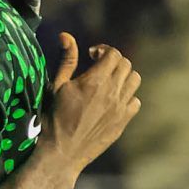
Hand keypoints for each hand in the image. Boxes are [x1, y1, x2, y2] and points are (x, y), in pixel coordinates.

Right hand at [44, 33, 140, 174]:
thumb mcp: (56, 87)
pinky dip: (127, 96)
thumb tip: (66, 36)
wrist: (61, 152)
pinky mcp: (123, 121)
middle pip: (126, 64)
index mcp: (95, 81)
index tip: (92, 55)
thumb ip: (67, 60)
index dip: (103, 50)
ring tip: (109, 82)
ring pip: (134, 80)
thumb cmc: (53, 118)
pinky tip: (112, 101)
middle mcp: (112, 92)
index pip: (113, 54)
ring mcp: (120, 107)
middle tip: (99, 67)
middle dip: (113, 61)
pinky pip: (135, 101)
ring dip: (123, 76)